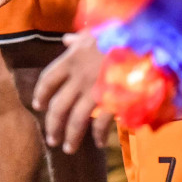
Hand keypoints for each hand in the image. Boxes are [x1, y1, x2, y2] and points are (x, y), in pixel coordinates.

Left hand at [33, 30, 114, 152]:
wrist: (144, 38)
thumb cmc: (120, 32)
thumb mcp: (93, 32)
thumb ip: (78, 40)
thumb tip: (66, 39)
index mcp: (71, 60)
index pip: (47, 80)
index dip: (40, 95)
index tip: (37, 106)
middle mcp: (78, 78)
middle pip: (57, 107)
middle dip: (52, 125)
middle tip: (51, 139)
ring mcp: (95, 91)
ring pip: (75, 120)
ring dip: (70, 137)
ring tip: (67, 149)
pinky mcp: (113, 101)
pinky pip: (101, 123)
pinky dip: (98, 135)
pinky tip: (97, 144)